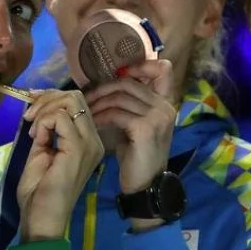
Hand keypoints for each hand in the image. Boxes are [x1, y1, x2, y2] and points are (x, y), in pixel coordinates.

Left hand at [16, 90, 104, 241]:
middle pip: (76, 97)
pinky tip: (36, 137)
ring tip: (32, 127)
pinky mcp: (78, 149)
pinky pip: (61, 117)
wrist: (42, 218)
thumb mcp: (42, 152)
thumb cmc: (39, 192)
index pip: (77, 104)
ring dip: (44, 108)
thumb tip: (41, 112)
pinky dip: (43, 121)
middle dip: (47, 98)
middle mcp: (94, 140)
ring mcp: (89, 144)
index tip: (31, 112)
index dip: (51, 99)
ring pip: (71, 102)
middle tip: (29, 116)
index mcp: (88, 141)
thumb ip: (46, 130)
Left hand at [84, 59, 177, 227]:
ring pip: (120, 96)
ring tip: (84, 111)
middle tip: (85, 97)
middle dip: (103, 87)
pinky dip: (100, 116)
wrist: (145, 185)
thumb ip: (130, 105)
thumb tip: (108, 84)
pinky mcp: (145, 128)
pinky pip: (115, 113)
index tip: (118, 75)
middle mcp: (165, 106)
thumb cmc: (137, 155)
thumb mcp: (136, 125)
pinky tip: (91, 122)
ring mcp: (157, 116)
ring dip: (97, 102)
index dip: (140, 65)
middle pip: (129, 82)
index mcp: (166, 102)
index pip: (162, 68)